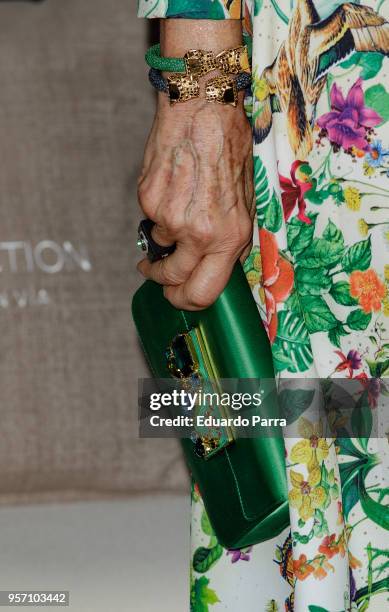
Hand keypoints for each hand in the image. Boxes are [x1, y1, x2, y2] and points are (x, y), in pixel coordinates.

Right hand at [137, 93, 253, 310]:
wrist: (205, 109)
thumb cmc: (231, 150)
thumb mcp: (247, 203)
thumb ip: (231, 241)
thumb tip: (215, 268)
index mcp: (230, 238)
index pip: (203, 294)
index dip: (188, 302)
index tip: (179, 295)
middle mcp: (199, 234)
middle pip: (172, 281)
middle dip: (163, 280)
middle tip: (158, 271)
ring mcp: (170, 218)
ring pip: (159, 246)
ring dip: (165, 237)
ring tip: (179, 206)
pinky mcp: (148, 200)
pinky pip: (150, 219)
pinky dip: (158, 211)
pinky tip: (172, 187)